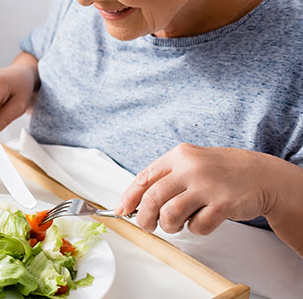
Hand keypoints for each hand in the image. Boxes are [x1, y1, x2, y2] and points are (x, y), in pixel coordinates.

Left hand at [116, 144, 275, 235]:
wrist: (262, 174)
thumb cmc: (221, 171)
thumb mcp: (191, 163)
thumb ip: (166, 178)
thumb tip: (136, 201)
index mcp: (178, 156)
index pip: (144, 178)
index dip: (129, 197)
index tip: (122, 211)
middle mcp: (190, 168)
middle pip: (152, 198)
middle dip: (145, 218)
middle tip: (148, 226)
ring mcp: (207, 185)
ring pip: (170, 214)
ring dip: (169, 226)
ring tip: (177, 224)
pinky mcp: (223, 203)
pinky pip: (197, 226)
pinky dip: (196, 229)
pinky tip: (202, 220)